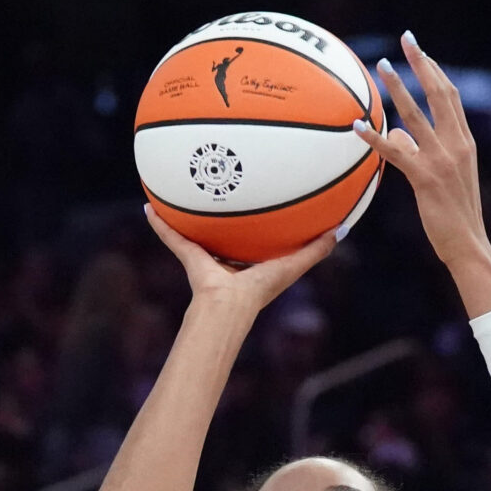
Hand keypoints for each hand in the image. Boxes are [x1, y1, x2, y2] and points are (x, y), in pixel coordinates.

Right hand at [144, 207, 333, 319]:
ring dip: (186, 216)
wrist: (229, 304)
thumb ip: (317, 249)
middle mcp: (226, 258)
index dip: (256, 221)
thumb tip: (341, 230)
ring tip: (181, 189)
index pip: (253, 237)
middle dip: (220, 214)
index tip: (258, 199)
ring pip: (195, 232)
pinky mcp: (189, 256)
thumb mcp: (293, 264)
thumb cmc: (261, 289)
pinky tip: (149, 207)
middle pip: (223, 231)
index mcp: (250, 261)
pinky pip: (171, 237)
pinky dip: (160, 225)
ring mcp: (205, 258)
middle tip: (219, 185)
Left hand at [356, 34, 490, 310]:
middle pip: (440, 93)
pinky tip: (356, 127)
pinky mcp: (425, 178)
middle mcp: (457, 145)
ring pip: (416, 115)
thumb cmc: (454, 216)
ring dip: (398, 88)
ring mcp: (442, 160)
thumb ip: (421, 152)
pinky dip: (375, 138)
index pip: (451, 98)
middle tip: (407, 39)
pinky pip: (396, 152)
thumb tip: (395, 134)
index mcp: (465, 143)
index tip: (422, 53)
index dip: (436, 72)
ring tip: (381, 66)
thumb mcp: (441, 179)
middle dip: (422, 63)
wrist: (469, 244)